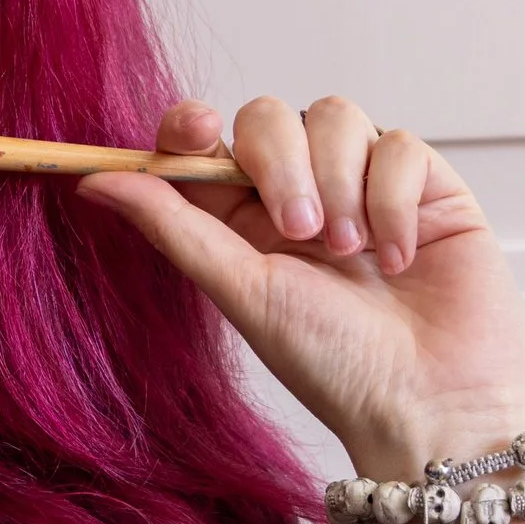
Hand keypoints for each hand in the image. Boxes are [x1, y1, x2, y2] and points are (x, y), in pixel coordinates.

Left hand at [78, 96, 524, 477]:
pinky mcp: (428, 189)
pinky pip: (401, 146)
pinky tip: (398, 257)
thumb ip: (173, 227)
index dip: (192, 124)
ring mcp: (365, 187)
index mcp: (243, 221)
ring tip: (354, 254)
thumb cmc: (335, 365)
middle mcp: (302, 195)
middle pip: (270, 118)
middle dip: (281, 163)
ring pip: (337, 118)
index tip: (196, 130)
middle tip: (303, 232)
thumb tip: (91, 180)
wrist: (433, 406)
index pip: (206, 141)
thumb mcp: (242, 292)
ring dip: (342, 181)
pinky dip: (394, 199)